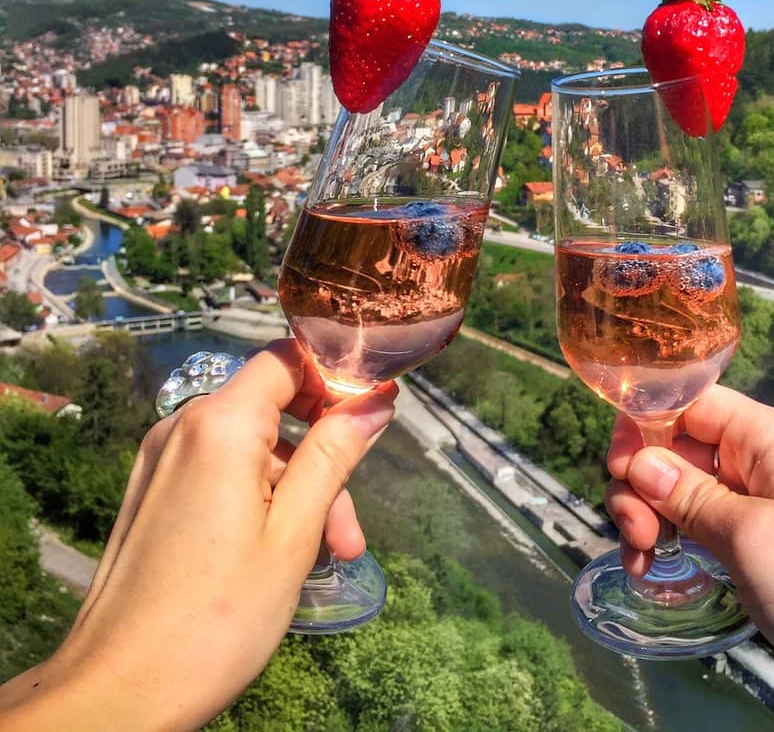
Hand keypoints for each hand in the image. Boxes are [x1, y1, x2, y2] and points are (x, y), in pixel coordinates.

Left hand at [0, 339, 396, 730]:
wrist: (117, 694)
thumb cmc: (218, 617)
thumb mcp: (293, 536)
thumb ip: (334, 456)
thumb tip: (376, 398)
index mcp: (219, 425)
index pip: (286, 360)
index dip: (334, 377)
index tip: (374, 416)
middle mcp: (182, 426)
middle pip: (273, 411)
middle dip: (321, 458)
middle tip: (348, 534)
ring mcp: (159, 461)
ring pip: (250, 450)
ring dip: (293, 492)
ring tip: (321, 561)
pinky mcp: (150, 495)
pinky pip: (218, 474)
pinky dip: (256, 501)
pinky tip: (274, 558)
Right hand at [606, 385, 773, 731]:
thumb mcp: (750, 536)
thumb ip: (688, 494)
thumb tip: (636, 460)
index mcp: (763, 435)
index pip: (685, 399)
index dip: (642, 425)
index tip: (617, 471)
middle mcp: (757, 457)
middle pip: (675, 443)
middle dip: (641, 481)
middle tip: (635, 536)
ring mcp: (758, 500)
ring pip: (681, 486)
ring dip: (649, 515)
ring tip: (642, 559)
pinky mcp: (758, 539)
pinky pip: (700, 521)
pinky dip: (671, 538)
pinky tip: (654, 568)